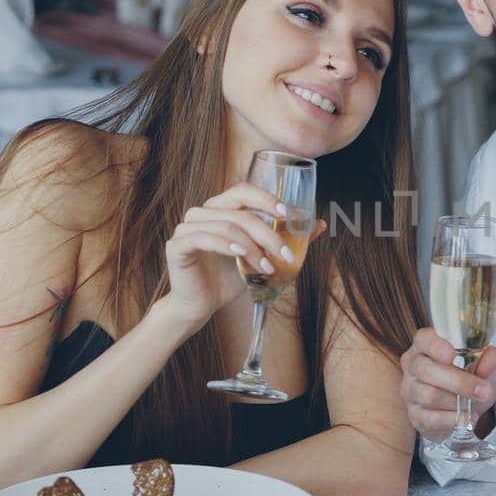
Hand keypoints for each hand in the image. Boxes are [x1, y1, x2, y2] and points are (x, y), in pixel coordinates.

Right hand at [160, 182, 324, 328]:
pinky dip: (228, 246)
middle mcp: (202, 212)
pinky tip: (243, 257)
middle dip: (268, 232)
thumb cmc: (229, 278)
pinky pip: (205, 238)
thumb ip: (286, 239)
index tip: (288, 215)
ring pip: (227, 226)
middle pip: (240, 211)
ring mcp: (187, 226)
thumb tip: (318, 224)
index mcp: (220, 208)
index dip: (266, 199)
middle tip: (286, 254)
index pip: (244, 191)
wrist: (201, 305)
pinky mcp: (177, 244)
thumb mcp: (262, 256)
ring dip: (253, 247)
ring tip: (268, 267)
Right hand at [399, 327, 495, 443]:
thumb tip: (493, 354)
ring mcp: (410, 391)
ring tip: (475, 404)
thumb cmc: (467, 379)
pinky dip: (453, 418)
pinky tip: (466, 416)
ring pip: (429, 395)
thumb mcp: (481, 368)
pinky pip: (432, 418)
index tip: (451, 354)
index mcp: (426, 345)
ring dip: (457, 402)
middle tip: (483, 390)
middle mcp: (412, 366)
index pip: (424, 339)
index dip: (435, 345)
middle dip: (458, 382)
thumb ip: (486, 360)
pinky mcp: (414, 414)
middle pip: (426, 370)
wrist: (461, 409)